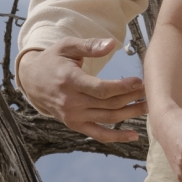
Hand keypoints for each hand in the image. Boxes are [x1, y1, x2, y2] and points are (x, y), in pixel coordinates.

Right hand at [17, 38, 146, 141]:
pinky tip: (135, 135)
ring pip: (108, 118)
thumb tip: (111, 44)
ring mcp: (73, 116)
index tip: (139, 81)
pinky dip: (117, 137)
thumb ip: (90, 46)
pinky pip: (98, 134)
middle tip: (150, 91)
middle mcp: (71, 101)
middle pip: (108, 104)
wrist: (32, 81)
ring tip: (148, 106)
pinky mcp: (75, 125)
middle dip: (132, 98)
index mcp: (70, 80)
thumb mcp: (67, 46)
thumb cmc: (53, 59)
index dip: (123, 87)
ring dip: (130, 114)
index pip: (101, 89)